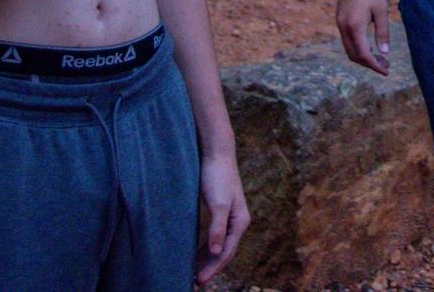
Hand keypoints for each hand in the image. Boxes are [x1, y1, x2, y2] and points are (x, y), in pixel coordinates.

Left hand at [193, 151, 250, 285]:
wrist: (216, 154)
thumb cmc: (217, 177)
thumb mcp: (218, 204)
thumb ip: (217, 228)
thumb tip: (215, 251)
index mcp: (240, 222)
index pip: (226, 252)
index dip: (213, 268)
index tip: (199, 280)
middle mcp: (237, 222)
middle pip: (224, 252)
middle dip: (211, 267)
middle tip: (195, 282)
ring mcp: (229, 218)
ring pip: (219, 246)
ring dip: (207, 260)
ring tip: (193, 273)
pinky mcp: (220, 213)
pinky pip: (213, 237)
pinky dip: (205, 248)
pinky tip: (195, 254)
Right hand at [336, 0, 391, 75]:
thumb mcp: (381, 9)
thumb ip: (382, 32)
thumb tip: (384, 52)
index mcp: (354, 26)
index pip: (363, 54)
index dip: (375, 66)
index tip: (386, 71)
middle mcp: (343, 26)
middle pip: (353, 55)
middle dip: (369, 63)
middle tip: (386, 65)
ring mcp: (339, 22)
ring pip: (349, 48)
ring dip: (362, 55)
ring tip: (379, 56)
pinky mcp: (340, 17)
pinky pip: (347, 39)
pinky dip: (357, 46)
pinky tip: (369, 43)